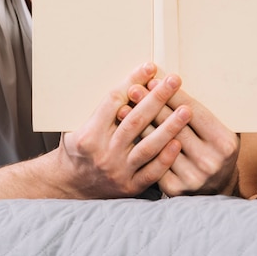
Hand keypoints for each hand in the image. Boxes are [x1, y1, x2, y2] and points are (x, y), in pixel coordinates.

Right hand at [58, 63, 190, 197]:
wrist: (70, 187)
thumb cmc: (78, 150)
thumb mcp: (77, 126)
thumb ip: (101, 109)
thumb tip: (130, 81)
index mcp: (88, 134)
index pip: (114, 101)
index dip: (133, 82)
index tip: (149, 68)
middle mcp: (103, 153)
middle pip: (134, 120)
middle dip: (156, 98)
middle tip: (174, 81)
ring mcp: (118, 171)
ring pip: (147, 146)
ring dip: (169, 127)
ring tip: (186, 110)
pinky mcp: (129, 187)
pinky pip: (152, 173)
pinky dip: (166, 158)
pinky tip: (179, 142)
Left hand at [121, 76, 239, 195]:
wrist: (217, 189)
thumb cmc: (213, 150)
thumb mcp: (217, 131)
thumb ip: (198, 113)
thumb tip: (168, 85)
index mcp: (224, 142)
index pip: (194, 112)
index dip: (172, 95)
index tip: (153, 81)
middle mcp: (210, 160)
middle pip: (175, 126)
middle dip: (152, 105)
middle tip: (134, 89)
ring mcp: (193, 176)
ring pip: (160, 144)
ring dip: (141, 124)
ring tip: (124, 107)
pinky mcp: (175, 188)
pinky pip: (153, 161)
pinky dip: (140, 144)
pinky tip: (127, 133)